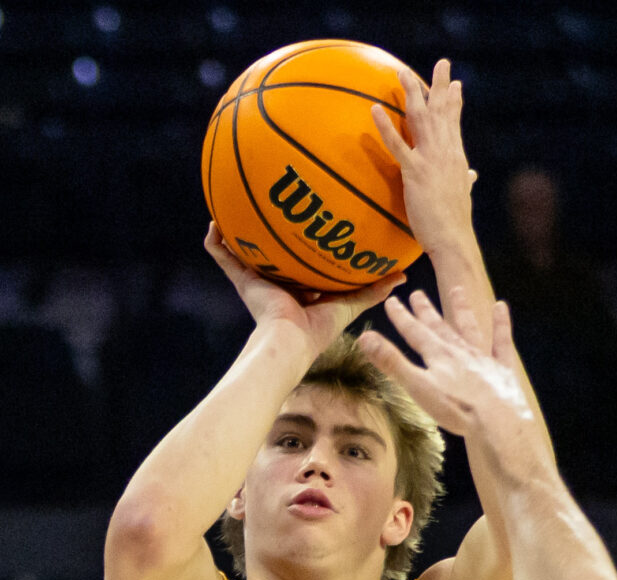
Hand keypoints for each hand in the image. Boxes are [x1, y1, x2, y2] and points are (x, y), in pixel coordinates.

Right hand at [204, 224, 397, 357]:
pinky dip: (216, 242)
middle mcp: (276, 281)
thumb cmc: (319, 330)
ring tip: (235, 205)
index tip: (309, 221)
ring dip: (238, 231)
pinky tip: (214, 222)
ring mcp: (257, 280)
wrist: (289, 341)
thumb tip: (402, 276)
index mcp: (300, 287)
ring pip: (244, 251)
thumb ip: (374, 289)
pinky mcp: (242, 280)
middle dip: (271, 233)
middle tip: (273, 202)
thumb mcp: (350, 304)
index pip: (301, 262)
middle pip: (272, 252)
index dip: (304, 244)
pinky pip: (223, 257)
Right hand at [359, 292, 545, 475]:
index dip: (402, 317)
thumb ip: (392, 362)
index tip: (392, 301)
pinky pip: (501, 342)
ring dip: (461, 309)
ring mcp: (482, 358)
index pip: (415, 333)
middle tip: (417, 293)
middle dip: (426, 312)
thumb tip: (364, 338)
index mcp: (437, 356)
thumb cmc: (455, 407)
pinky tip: (501, 307)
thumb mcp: (417, 386)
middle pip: (439, 328)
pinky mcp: (501, 370)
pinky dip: (501, 324)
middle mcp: (459, 351)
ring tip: (457, 290)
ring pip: (469, 328)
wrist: (496, 420)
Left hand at [370, 60, 475, 261]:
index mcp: (457, 158)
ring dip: (412, 93)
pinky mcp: (414, 172)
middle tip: (441, 63)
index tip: (455, 83)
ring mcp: (431, 160)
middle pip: (441, 111)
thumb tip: (473, 176)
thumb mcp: (463, 196)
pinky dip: (385, 126)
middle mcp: (446, 153)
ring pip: (420, 119)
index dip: (455, 102)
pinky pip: (397, 145)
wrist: (453, 239)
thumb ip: (466, 181)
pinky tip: (375, 109)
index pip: (455, 123)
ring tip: (402, 73)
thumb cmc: (455, 223)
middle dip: (440, 85)